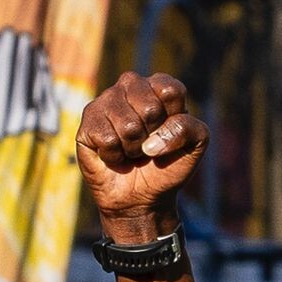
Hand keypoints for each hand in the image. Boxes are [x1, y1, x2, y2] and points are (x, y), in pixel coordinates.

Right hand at [75, 72, 208, 243]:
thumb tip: (152, 141)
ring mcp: (105, 102)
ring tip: (132, 150)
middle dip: (154, 136)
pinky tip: (114, 155)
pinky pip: (107, 138)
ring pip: (128, 125)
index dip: (173, 119)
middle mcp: (130, 86)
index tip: (169, 132)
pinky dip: (115, 155)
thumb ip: (190, 128)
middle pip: (150, 108)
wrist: (143, 195)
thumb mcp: (195, 145)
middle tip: (149, 145)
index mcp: (159, 86)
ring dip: (134, 148)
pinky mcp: (87, 123)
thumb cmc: (169, 165)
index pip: (170, 90)